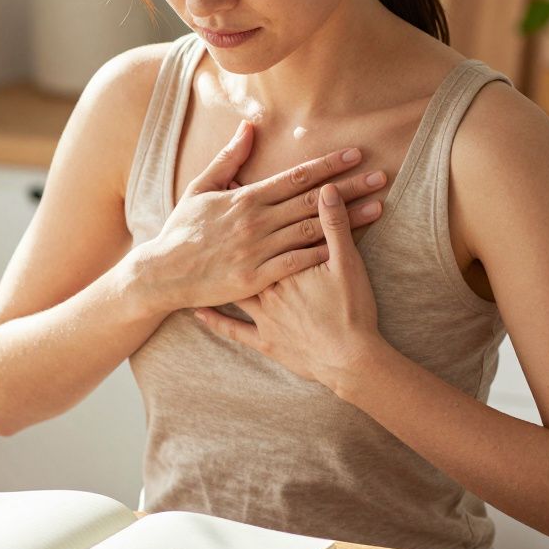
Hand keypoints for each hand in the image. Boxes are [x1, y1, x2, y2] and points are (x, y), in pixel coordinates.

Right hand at [136, 120, 387, 311]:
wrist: (163, 273)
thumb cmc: (182, 231)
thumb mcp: (201, 189)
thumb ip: (228, 158)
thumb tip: (250, 127)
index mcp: (245, 197)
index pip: (296, 176)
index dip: (328, 165)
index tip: (355, 154)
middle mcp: (255, 221)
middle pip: (312, 200)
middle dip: (350, 187)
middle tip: (382, 176)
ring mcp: (257, 250)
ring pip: (311, 230)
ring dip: (348, 219)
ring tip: (378, 208)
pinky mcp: (256, 277)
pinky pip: (297, 263)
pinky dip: (323, 254)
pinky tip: (349, 248)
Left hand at [194, 183, 384, 397]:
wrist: (349, 360)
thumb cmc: (351, 310)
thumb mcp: (348, 262)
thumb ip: (335, 224)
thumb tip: (326, 189)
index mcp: (284, 264)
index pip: (262, 229)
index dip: (245, 208)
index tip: (230, 189)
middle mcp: (266, 288)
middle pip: (242, 256)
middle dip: (226, 236)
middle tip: (209, 220)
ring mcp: (262, 317)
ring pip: (232, 290)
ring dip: (215, 276)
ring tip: (198, 260)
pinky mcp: (264, 341)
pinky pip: (233, 330)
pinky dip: (215, 320)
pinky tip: (198, 312)